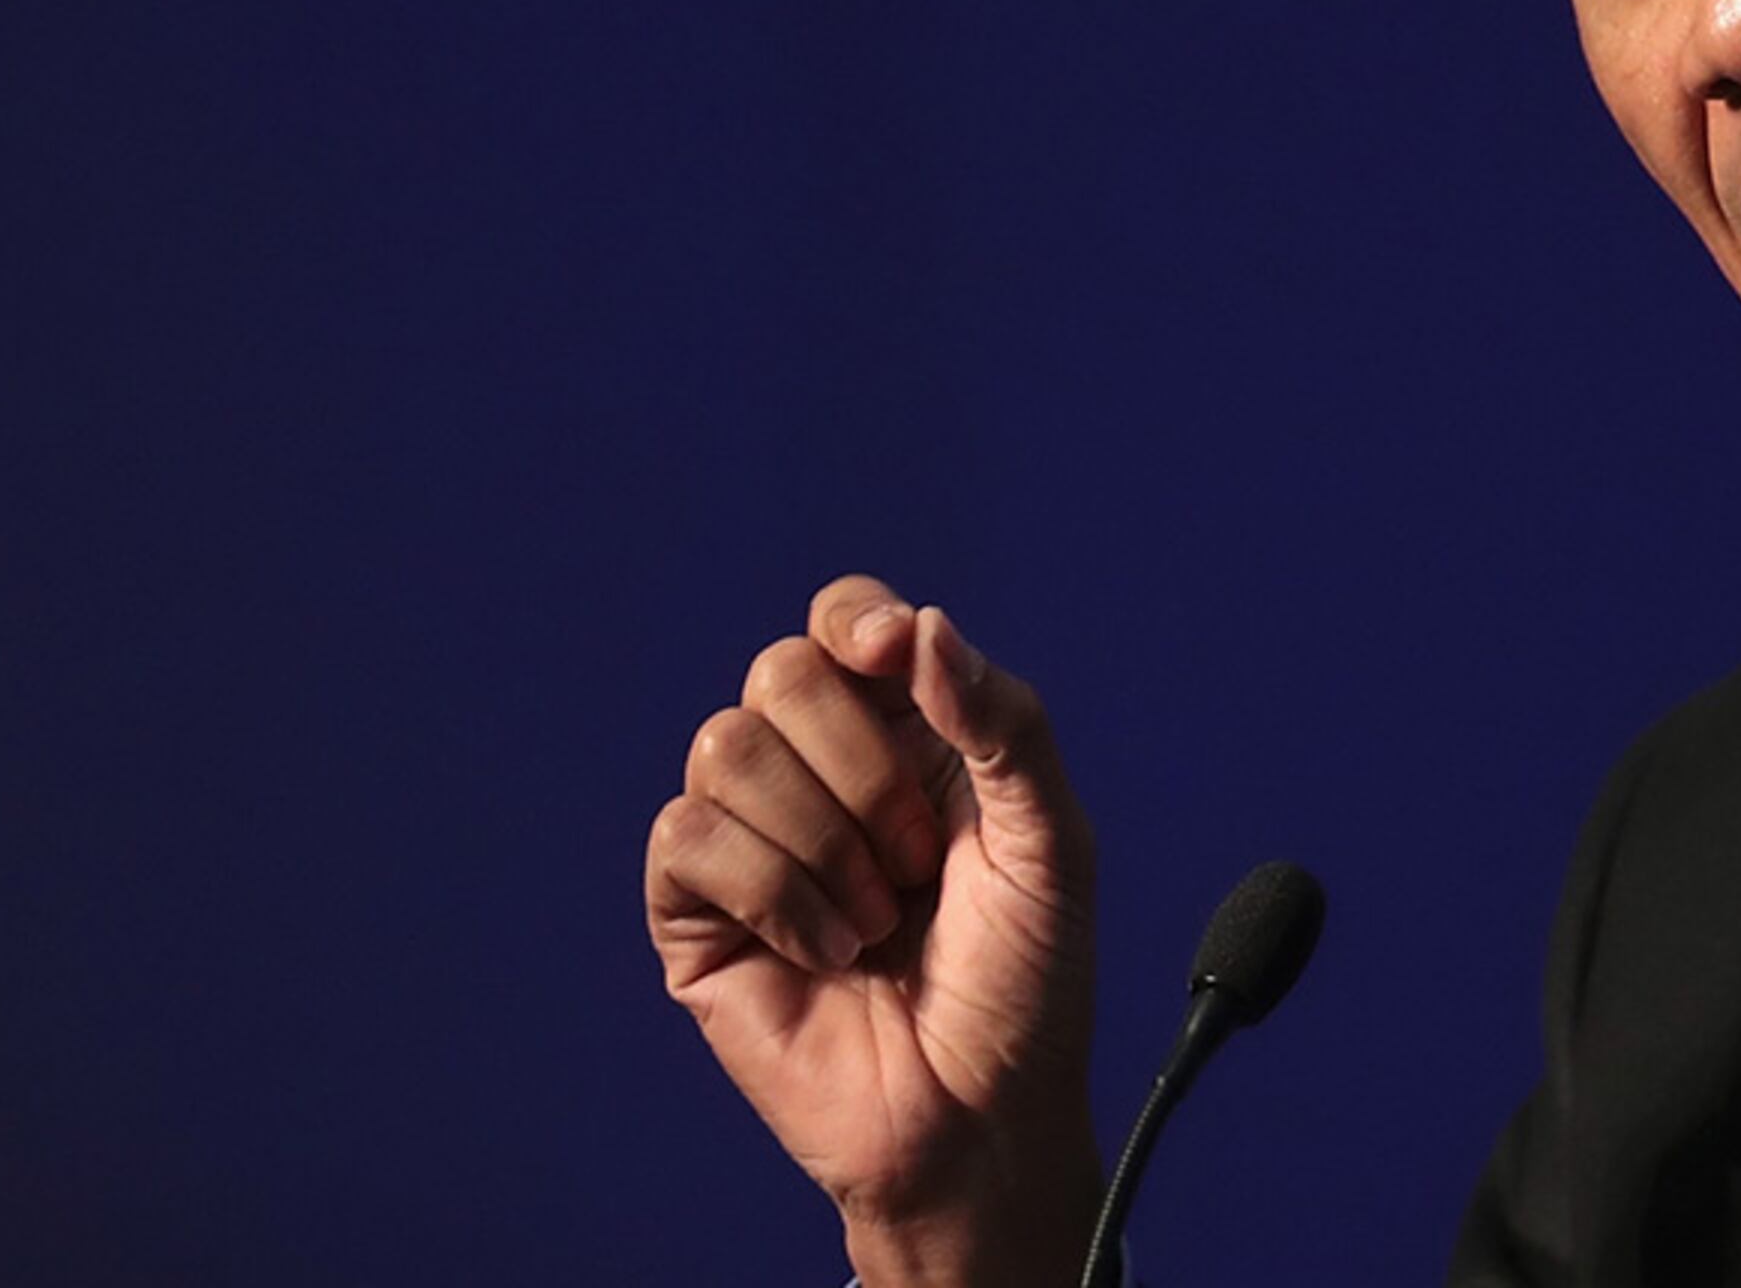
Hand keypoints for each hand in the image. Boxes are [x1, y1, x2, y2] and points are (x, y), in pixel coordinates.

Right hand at [646, 577, 1100, 1287]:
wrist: (978, 1118)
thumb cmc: (1024, 983)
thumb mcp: (1052, 840)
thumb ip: (1004, 723)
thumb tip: (920, 626)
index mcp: (908, 735)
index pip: (844, 622)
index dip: (856, 623)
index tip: (891, 658)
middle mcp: (819, 772)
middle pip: (780, 672)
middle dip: (863, 765)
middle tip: (917, 859)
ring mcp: (752, 839)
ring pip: (727, 746)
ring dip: (824, 842)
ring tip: (879, 920)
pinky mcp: (696, 912)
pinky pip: (688, 836)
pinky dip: (774, 894)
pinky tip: (827, 952)